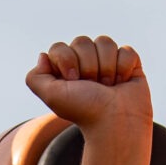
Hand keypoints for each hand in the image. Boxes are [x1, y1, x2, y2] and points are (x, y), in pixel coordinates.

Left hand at [26, 35, 152, 148]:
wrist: (115, 123)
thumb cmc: (84, 112)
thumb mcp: (51, 96)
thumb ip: (35, 77)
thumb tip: (43, 56)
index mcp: (65, 69)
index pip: (60, 47)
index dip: (67, 62)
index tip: (73, 82)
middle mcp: (86, 62)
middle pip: (82, 41)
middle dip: (87, 66)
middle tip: (92, 87)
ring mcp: (108, 61)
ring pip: (104, 42)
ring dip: (106, 67)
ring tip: (108, 87)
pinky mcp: (129, 63)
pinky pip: (126, 50)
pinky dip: (124, 68)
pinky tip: (122, 83)